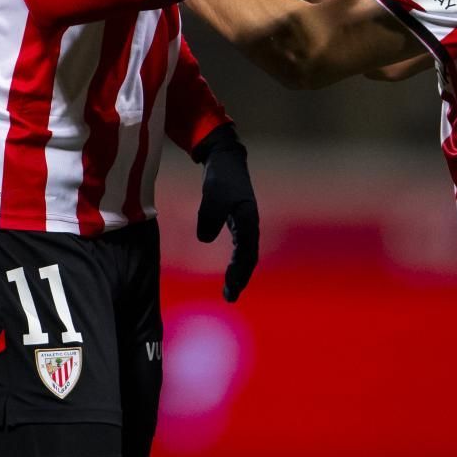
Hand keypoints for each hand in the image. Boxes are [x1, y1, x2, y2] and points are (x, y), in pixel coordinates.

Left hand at [193, 125, 257, 301]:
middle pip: (249, 257)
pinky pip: (241, 247)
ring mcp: (246, 223)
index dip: (240, 272)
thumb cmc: (220, 176)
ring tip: (231, 292)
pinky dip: (237, 261)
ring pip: (246, 253)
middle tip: (230, 297)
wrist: (225, 159)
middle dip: (241, 277)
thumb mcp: (212, 194)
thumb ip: (209, 215)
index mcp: (248, 219)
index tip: (232, 288)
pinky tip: (231, 273)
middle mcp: (251, 224)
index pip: (246, 252)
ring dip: (240, 272)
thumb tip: (205, 239)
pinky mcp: (238, 222)